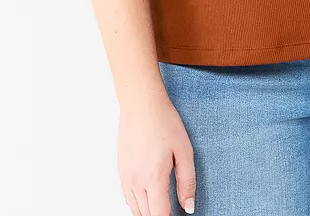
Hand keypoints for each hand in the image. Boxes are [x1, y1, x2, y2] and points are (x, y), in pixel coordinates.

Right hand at [118, 89, 196, 214]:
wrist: (141, 104)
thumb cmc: (164, 122)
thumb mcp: (184, 150)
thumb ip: (187, 182)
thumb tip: (189, 206)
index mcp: (153, 178)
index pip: (159, 215)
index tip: (178, 214)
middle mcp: (135, 181)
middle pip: (146, 215)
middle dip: (159, 214)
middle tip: (172, 208)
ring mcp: (125, 177)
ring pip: (135, 209)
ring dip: (147, 211)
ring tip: (162, 204)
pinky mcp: (120, 171)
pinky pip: (127, 198)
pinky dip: (137, 203)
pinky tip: (148, 196)